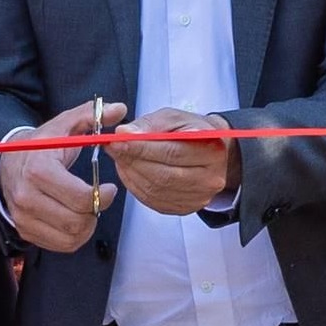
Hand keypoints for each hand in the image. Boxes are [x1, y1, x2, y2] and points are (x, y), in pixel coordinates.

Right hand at [0, 98, 124, 256]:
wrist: (7, 163)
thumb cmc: (41, 145)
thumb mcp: (65, 125)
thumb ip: (92, 115)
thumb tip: (119, 109)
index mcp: (39, 170)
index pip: (80, 197)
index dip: (103, 196)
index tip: (109, 188)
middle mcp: (27, 197)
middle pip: (76, 221)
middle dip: (95, 212)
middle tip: (99, 199)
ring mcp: (24, 217)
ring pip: (70, 237)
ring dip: (87, 226)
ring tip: (88, 209)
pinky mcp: (25, 231)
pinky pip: (60, 246)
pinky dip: (75, 237)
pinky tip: (76, 219)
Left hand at [118, 106, 235, 218]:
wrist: (210, 151)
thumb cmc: (191, 131)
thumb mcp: (173, 118)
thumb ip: (149, 124)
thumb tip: (125, 133)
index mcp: (212, 151)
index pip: (172, 152)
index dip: (141, 148)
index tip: (118, 140)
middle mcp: (209, 179)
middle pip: (163, 175)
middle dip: (133, 161)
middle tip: (113, 148)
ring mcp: (198, 197)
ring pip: (155, 189)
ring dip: (131, 174)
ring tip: (121, 157)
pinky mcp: (185, 208)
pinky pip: (153, 200)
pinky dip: (136, 186)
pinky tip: (130, 172)